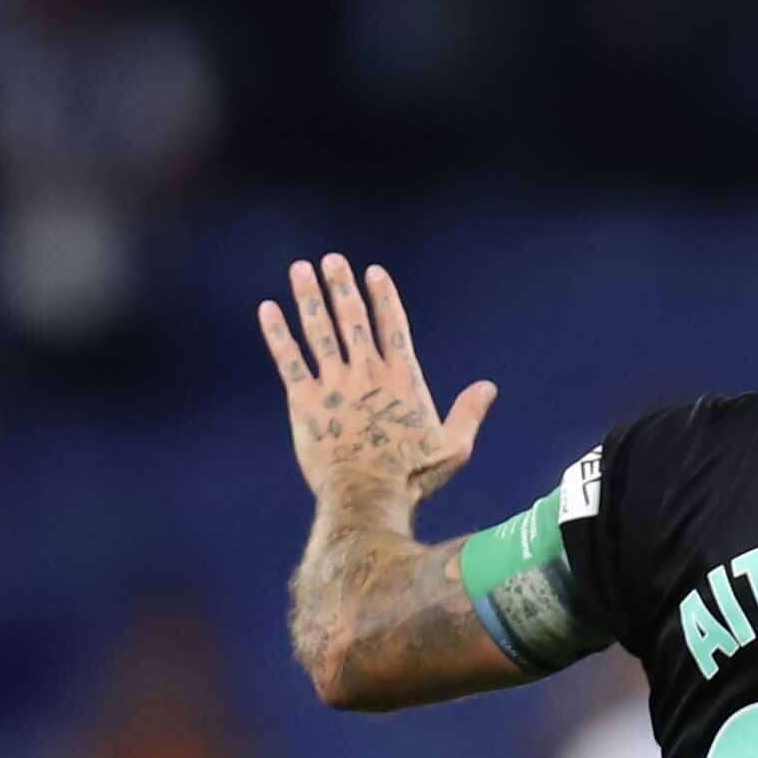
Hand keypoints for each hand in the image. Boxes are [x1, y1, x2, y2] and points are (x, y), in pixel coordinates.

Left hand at [262, 254, 493, 519]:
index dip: (383, 296)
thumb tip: (489, 387)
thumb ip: (469, 413)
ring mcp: (334, 384)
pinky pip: (288, 359)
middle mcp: (367, 373)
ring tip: (301, 270)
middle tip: (332, 260)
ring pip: (319, 330)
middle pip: (352, 318)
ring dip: (309, 297)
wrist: (367, 496)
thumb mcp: (453, 447)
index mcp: (402, 379)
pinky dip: (277, 333)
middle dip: (342, 286)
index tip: (373, 271)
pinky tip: (268, 309)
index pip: (392, 325)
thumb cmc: (412, 477)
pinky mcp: (304, 401)